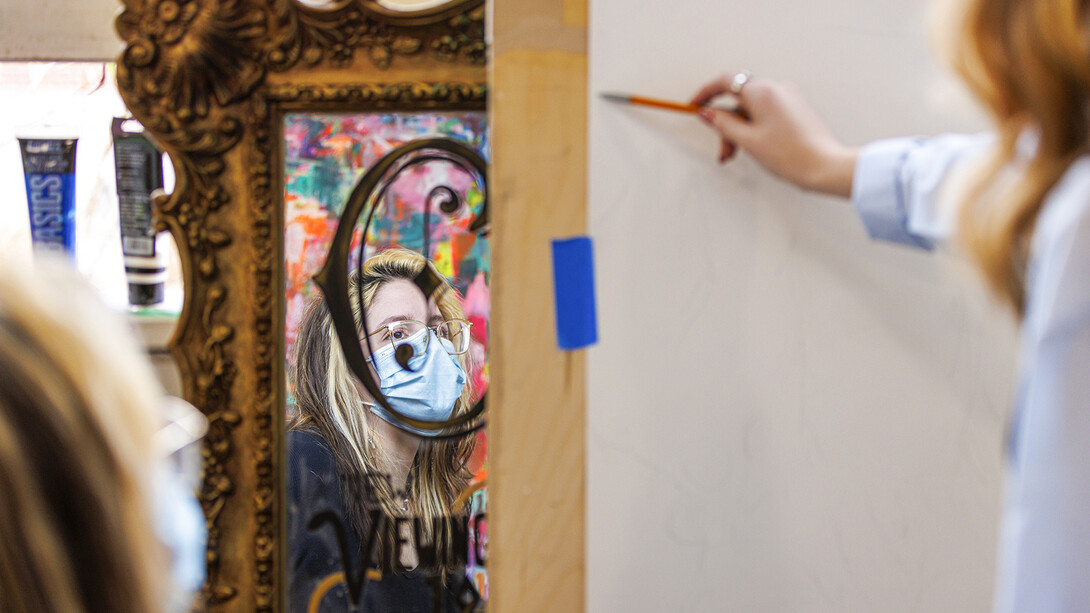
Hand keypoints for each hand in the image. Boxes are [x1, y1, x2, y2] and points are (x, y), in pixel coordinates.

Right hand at [690, 73, 857, 197]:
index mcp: (762, 92)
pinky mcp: (795, 110)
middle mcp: (776, 89)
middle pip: (738, 101)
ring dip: (740, 131)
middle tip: (724, 151)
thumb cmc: (791, 154)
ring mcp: (788, 98)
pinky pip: (766, 114)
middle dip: (726, 125)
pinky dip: (755, 128)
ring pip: (752, 110)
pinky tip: (756, 148)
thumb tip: (706, 113)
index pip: (725, 82)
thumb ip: (723, 124)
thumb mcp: (748, 140)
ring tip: (739, 155)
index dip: (706, 94)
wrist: (824, 166)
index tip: (694, 106)